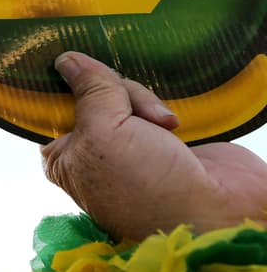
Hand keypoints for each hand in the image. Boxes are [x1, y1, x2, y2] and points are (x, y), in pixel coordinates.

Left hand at [43, 51, 266, 239]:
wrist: (216, 211)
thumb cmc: (147, 184)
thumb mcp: (103, 133)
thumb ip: (89, 92)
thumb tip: (67, 59)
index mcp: (65, 156)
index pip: (54, 104)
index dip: (71, 85)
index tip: (86, 73)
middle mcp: (92, 150)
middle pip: (94, 93)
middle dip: (119, 96)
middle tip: (138, 119)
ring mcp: (129, 144)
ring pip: (125, 96)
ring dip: (145, 103)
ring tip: (166, 127)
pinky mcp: (160, 138)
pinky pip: (152, 105)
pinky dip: (162, 107)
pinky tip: (174, 123)